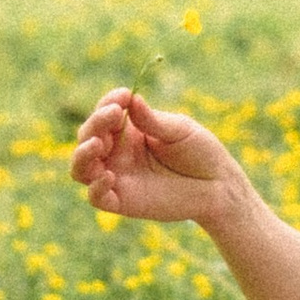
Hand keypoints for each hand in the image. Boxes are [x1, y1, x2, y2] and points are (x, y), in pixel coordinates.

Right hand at [70, 86, 239, 226]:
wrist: (218, 186)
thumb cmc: (200, 152)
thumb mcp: (179, 130)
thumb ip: (152, 120)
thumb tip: (131, 99)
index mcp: (128, 130)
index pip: (104, 113)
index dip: (107, 103)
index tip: (124, 97)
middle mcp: (117, 152)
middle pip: (87, 137)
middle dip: (95, 124)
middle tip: (114, 117)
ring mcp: (117, 176)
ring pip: (81, 167)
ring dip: (83, 154)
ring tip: (98, 144)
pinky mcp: (122, 201)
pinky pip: (95, 197)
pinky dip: (95, 187)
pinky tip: (109, 176)